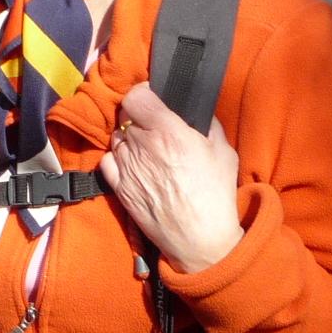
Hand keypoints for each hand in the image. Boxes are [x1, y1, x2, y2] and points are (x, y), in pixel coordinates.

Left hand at [98, 83, 242, 273]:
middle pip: (125, 116)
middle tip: (154, 126)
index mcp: (167, 130)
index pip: (135, 96)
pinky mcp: (119, 187)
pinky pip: (108, 160)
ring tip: (147, 148)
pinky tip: (134, 164)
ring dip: (128, 137)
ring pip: (116, 137)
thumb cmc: (215, 194)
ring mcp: (126, 167)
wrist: (199, 238)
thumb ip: (206, 123)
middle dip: (138, 117)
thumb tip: (193, 111)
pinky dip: (117, 158)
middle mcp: (141, 145)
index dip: (144, 94)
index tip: (153, 99)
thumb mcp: (223, 150)